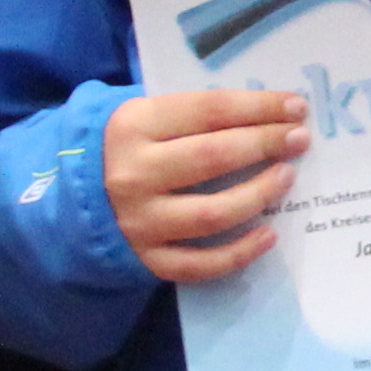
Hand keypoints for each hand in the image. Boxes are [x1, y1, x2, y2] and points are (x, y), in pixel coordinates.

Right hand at [103, 85, 309, 283]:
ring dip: (260, 194)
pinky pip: (202, 263)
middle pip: (214, 157)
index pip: (209, 110)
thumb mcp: (140, 116)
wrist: (71, 199)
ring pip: (213, 213)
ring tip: (287, 178)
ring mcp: (140, 221)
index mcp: (133, 126)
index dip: (258, 107)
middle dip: (265, 145)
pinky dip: (240, 252)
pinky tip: (270, 235)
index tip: (294, 107)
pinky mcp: (147, 259)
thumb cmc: (122, 149)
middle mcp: (134, 173)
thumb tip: (264, 112)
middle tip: (299, 139)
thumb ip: (189, 113)